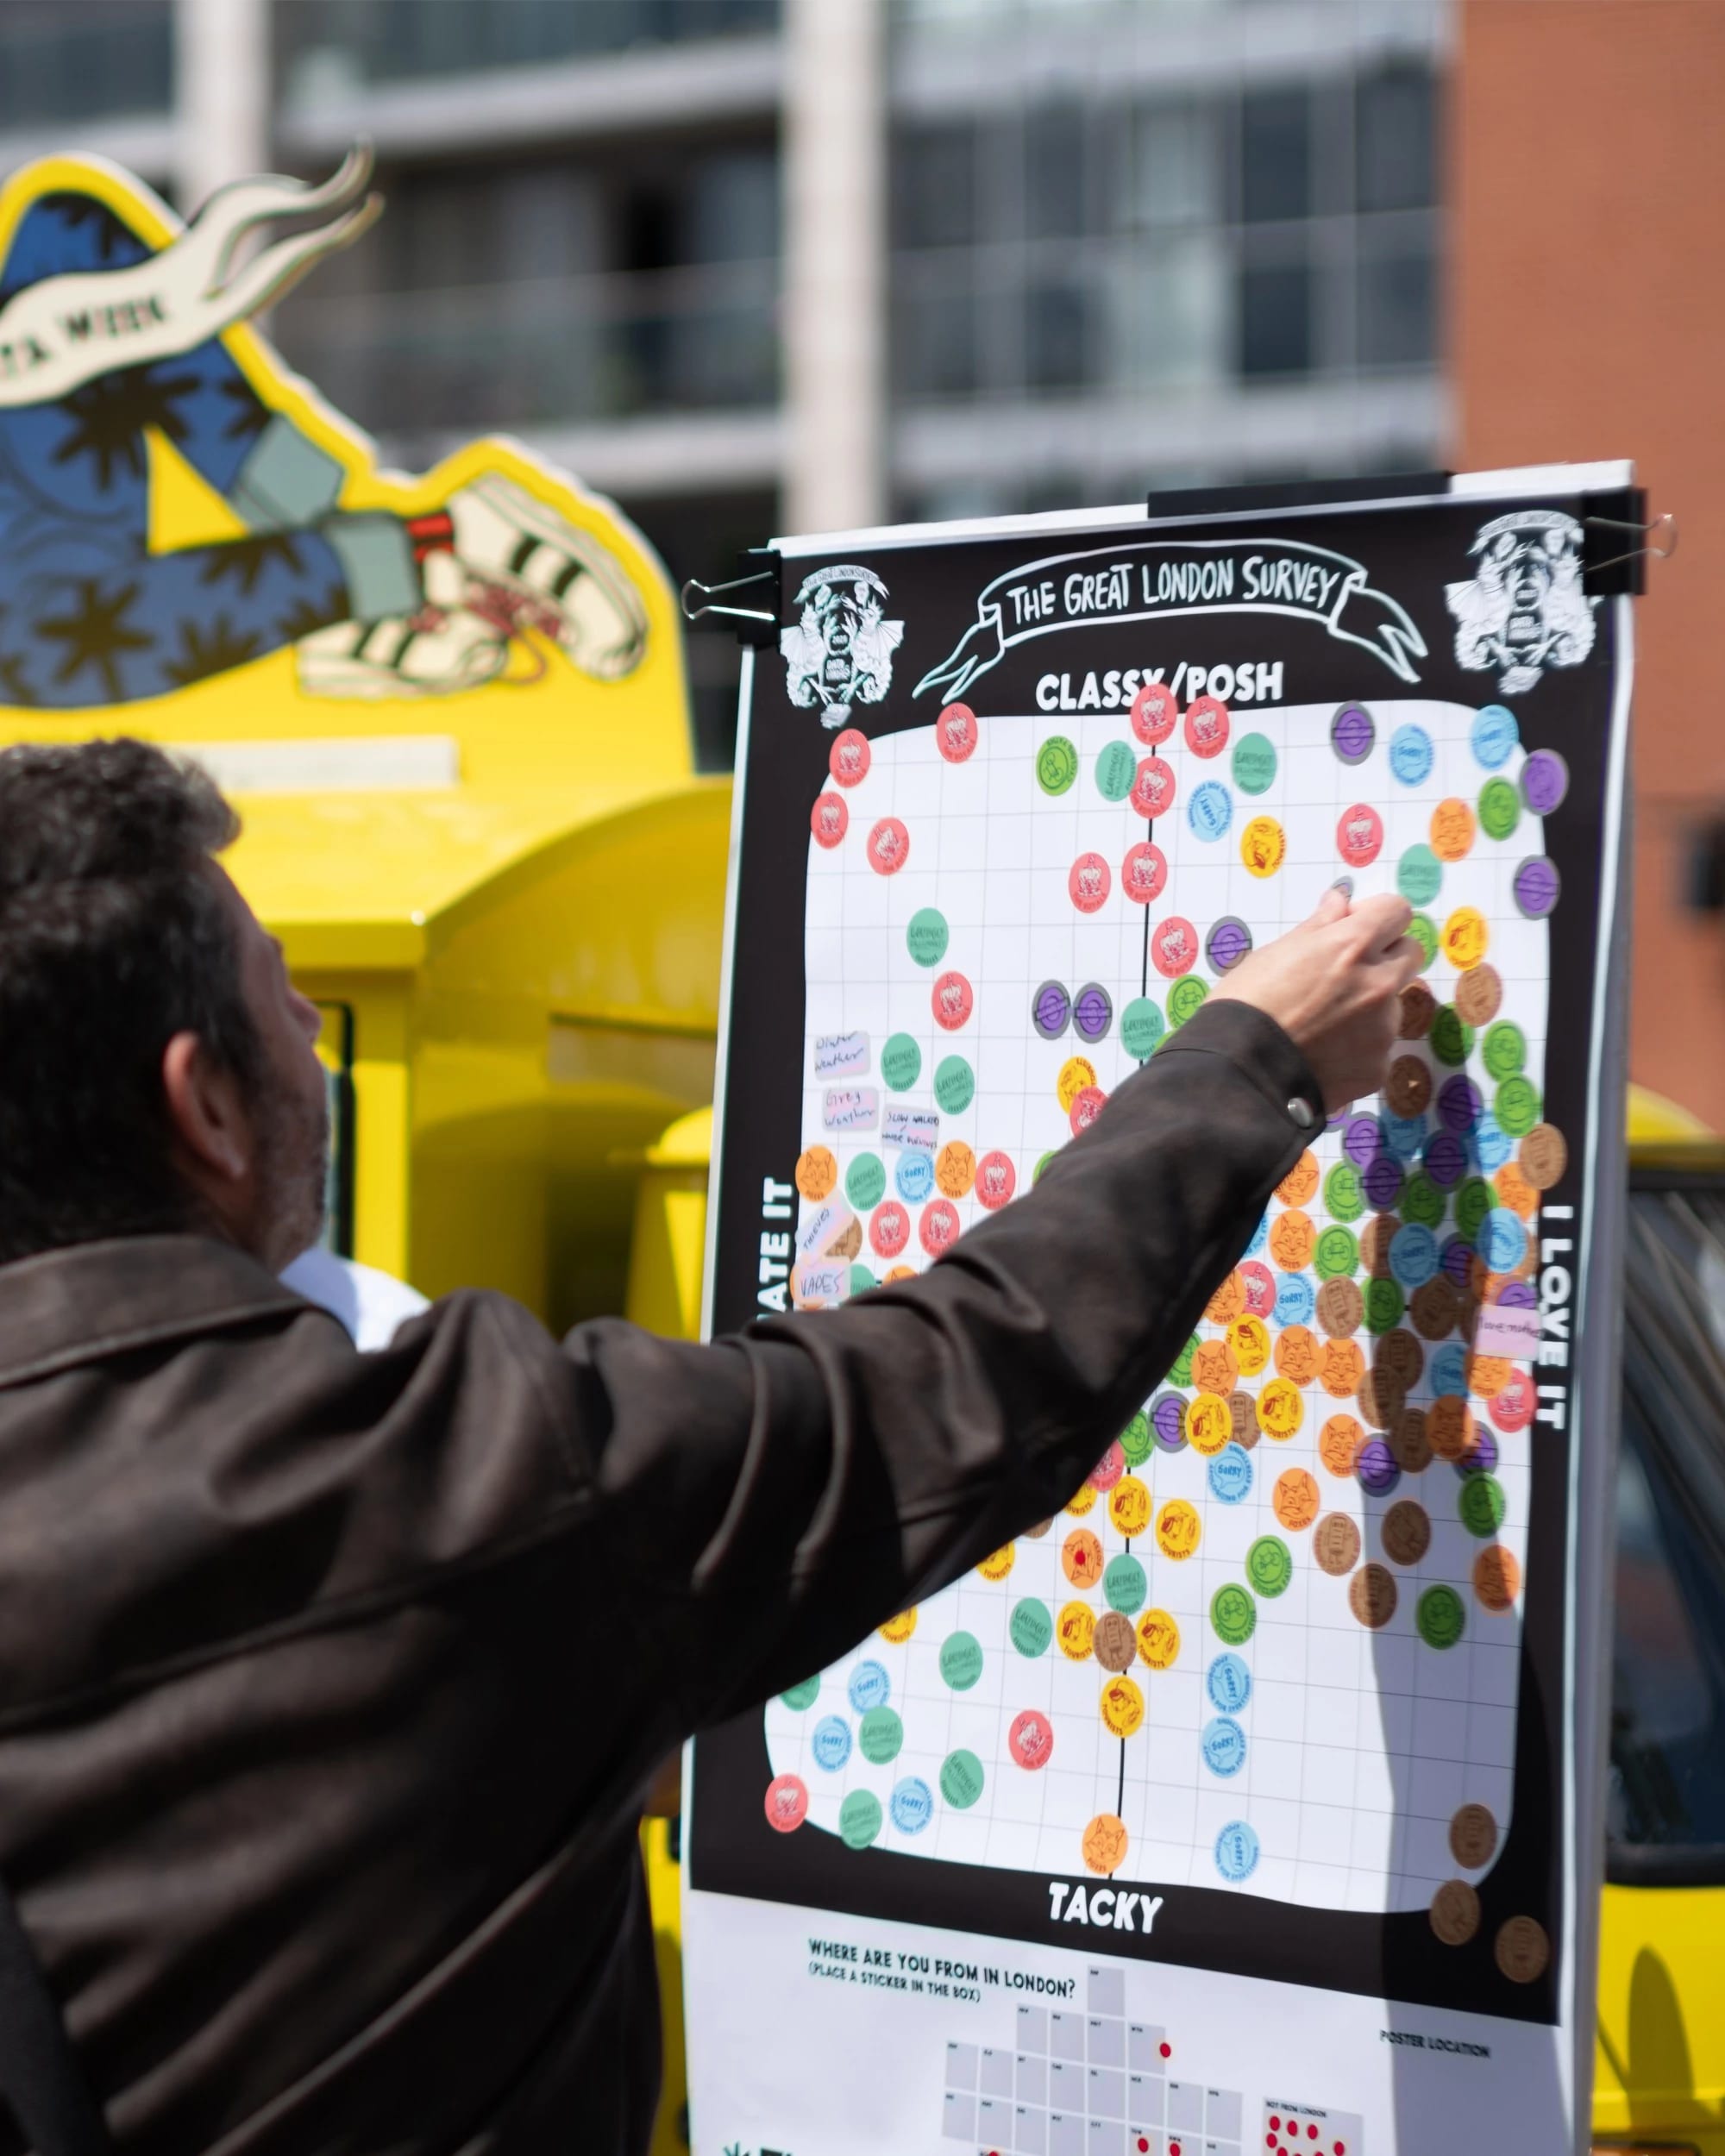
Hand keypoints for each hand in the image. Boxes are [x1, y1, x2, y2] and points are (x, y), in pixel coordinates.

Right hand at [1210, 886, 1423, 1110]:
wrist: (1237, 1074)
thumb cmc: (1244, 1005)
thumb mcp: (1273, 954)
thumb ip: (1318, 928)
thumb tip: (1340, 904)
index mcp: (1351, 947)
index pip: (1395, 910)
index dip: (1374, 916)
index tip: (1351, 928)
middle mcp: (1377, 984)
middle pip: (1410, 953)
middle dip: (1384, 956)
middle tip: (1345, 973)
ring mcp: (1383, 1029)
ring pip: (1392, 1004)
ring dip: (1368, 1006)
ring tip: (1322, 1025)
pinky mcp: (1378, 1068)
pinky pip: (1378, 1046)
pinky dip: (1357, 1047)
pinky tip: (1323, 1054)